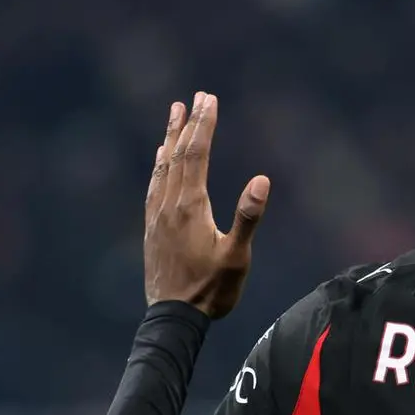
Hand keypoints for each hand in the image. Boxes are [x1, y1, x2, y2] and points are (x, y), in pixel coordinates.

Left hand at [142, 93, 270, 318]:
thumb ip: (248, 217)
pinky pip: (154, 185)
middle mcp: (170, 205)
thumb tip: (262, 179)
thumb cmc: (211, 290)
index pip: (198, 155)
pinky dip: (159, 164)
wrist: (174, 317)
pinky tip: (161, 158)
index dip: (204, 125)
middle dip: (188, 124)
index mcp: (192, 206)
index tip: (209, 99)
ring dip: (170, 138)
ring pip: (163, 167)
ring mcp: (158, 215)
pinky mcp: (152, 227)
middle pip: (178, 154)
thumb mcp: (237, 257)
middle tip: (196, 96)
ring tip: (174, 114)